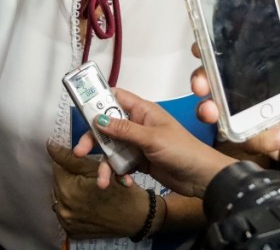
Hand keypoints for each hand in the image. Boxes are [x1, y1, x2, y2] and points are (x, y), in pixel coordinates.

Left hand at [48, 143, 150, 237]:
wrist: (137, 217)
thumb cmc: (120, 188)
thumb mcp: (97, 167)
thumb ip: (71, 157)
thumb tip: (50, 144)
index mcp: (67, 190)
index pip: (58, 166)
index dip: (70, 160)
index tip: (82, 160)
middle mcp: (63, 208)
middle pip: (59, 181)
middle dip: (70, 175)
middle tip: (87, 174)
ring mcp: (66, 221)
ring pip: (62, 195)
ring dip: (71, 189)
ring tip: (86, 187)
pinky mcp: (71, 230)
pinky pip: (66, 210)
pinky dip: (73, 204)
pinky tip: (86, 200)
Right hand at [74, 88, 235, 197]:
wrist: (200, 177)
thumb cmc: (181, 150)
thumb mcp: (151, 139)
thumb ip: (124, 130)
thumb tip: (98, 118)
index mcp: (142, 111)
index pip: (115, 97)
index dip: (97, 99)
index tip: (79, 107)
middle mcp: (137, 124)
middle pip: (107, 127)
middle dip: (94, 140)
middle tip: (80, 152)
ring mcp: (138, 143)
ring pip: (113, 149)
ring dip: (106, 165)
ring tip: (103, 182)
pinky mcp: (140, 161)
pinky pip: (122, 164)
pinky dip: (120, 173)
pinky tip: (126, 182)